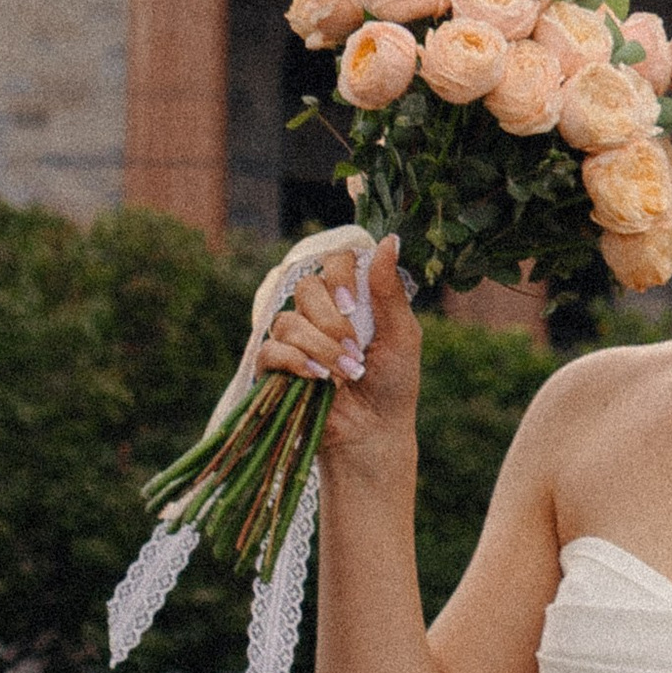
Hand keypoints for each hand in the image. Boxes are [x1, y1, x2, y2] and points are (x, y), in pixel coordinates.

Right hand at [254, 234, 420, 478]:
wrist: (374, 432)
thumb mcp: (401, 334)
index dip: (339, 276)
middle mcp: (318, 313)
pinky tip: (318, 379)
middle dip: (332, 321)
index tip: (353, 305)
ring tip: (344, 374)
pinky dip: (295, 362)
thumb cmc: (393, 384)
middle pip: (307, 288)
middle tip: (354, 349)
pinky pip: (270, 350)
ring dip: (320, 347)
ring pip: (288, 321)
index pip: (333, 261)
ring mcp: (294, 341)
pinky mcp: (274, 370)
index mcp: (349, 299)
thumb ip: (389, 290)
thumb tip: (389, 239)